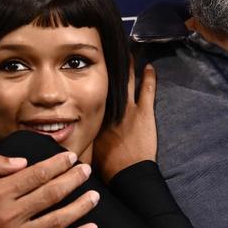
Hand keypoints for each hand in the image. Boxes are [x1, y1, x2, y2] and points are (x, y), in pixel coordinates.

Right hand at [0, 150, 97, 227]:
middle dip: (73, 180)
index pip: (36, 175)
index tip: (70, 157)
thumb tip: (22, 160)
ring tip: (95, 196)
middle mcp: (9, 216)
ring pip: (58, 220)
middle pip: (51, 194)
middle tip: (86, 170)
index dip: (57, 165)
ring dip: (80, 207)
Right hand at [95, 62, 156, 180]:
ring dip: (129, 67)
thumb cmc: (109, 167)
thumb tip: (77, 138)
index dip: (96, 84)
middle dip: (110, 69)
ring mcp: (128, 109)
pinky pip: (147, 89)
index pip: (96, 96)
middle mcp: (109, 110)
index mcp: (96, 119)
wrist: (128, 173)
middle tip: (110, 55)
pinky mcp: (144, 112)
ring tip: (129, 54)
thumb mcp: (90, 151)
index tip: (95, 72)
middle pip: (109, 85)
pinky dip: (149, 77)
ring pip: (128, 82)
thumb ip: (86, 140)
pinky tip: (150, 67)